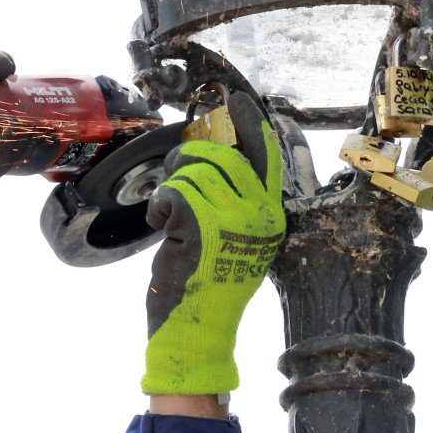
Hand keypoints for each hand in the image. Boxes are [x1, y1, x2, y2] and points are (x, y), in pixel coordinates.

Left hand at [141, 92, 284, 395]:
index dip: (251, 123)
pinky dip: (161, 203)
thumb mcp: (235, 240)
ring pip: (195, 171)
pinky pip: (174, 191)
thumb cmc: (210, 287)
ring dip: (173, 182)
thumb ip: (235, 202)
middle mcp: (259, 214)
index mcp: (271, 215)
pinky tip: (163, 222)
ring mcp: (233, 220)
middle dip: (192, 155)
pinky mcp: (202, 226)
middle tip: (177, 171)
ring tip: (168, 205)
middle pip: (224, 155)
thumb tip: (213, 158)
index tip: (238, 102)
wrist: (198, 330)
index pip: (266, 156)